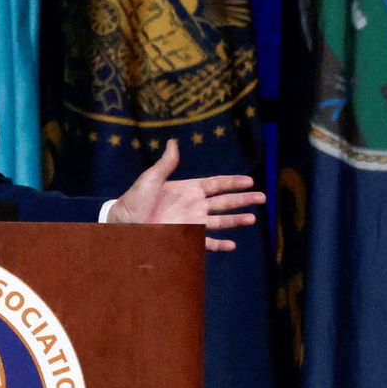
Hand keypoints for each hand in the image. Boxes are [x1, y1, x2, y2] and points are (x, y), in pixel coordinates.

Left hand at [107, 139, 264, 251]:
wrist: (124, 224)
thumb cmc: (134, 199)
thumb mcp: (151, 178)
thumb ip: (166, 163)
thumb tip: (173, 142)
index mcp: (187, 189)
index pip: (216, 184)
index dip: (232, 182)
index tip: (250, 180)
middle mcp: (193, 205)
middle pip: (224, 202)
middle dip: (243, 200)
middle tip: (263, 198)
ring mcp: (192, 222)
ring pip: (220, 221)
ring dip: (236, 220)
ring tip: (252, 219)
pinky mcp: (186, 237)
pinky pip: (207, 242)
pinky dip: (219, 244)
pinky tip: (232, 245)